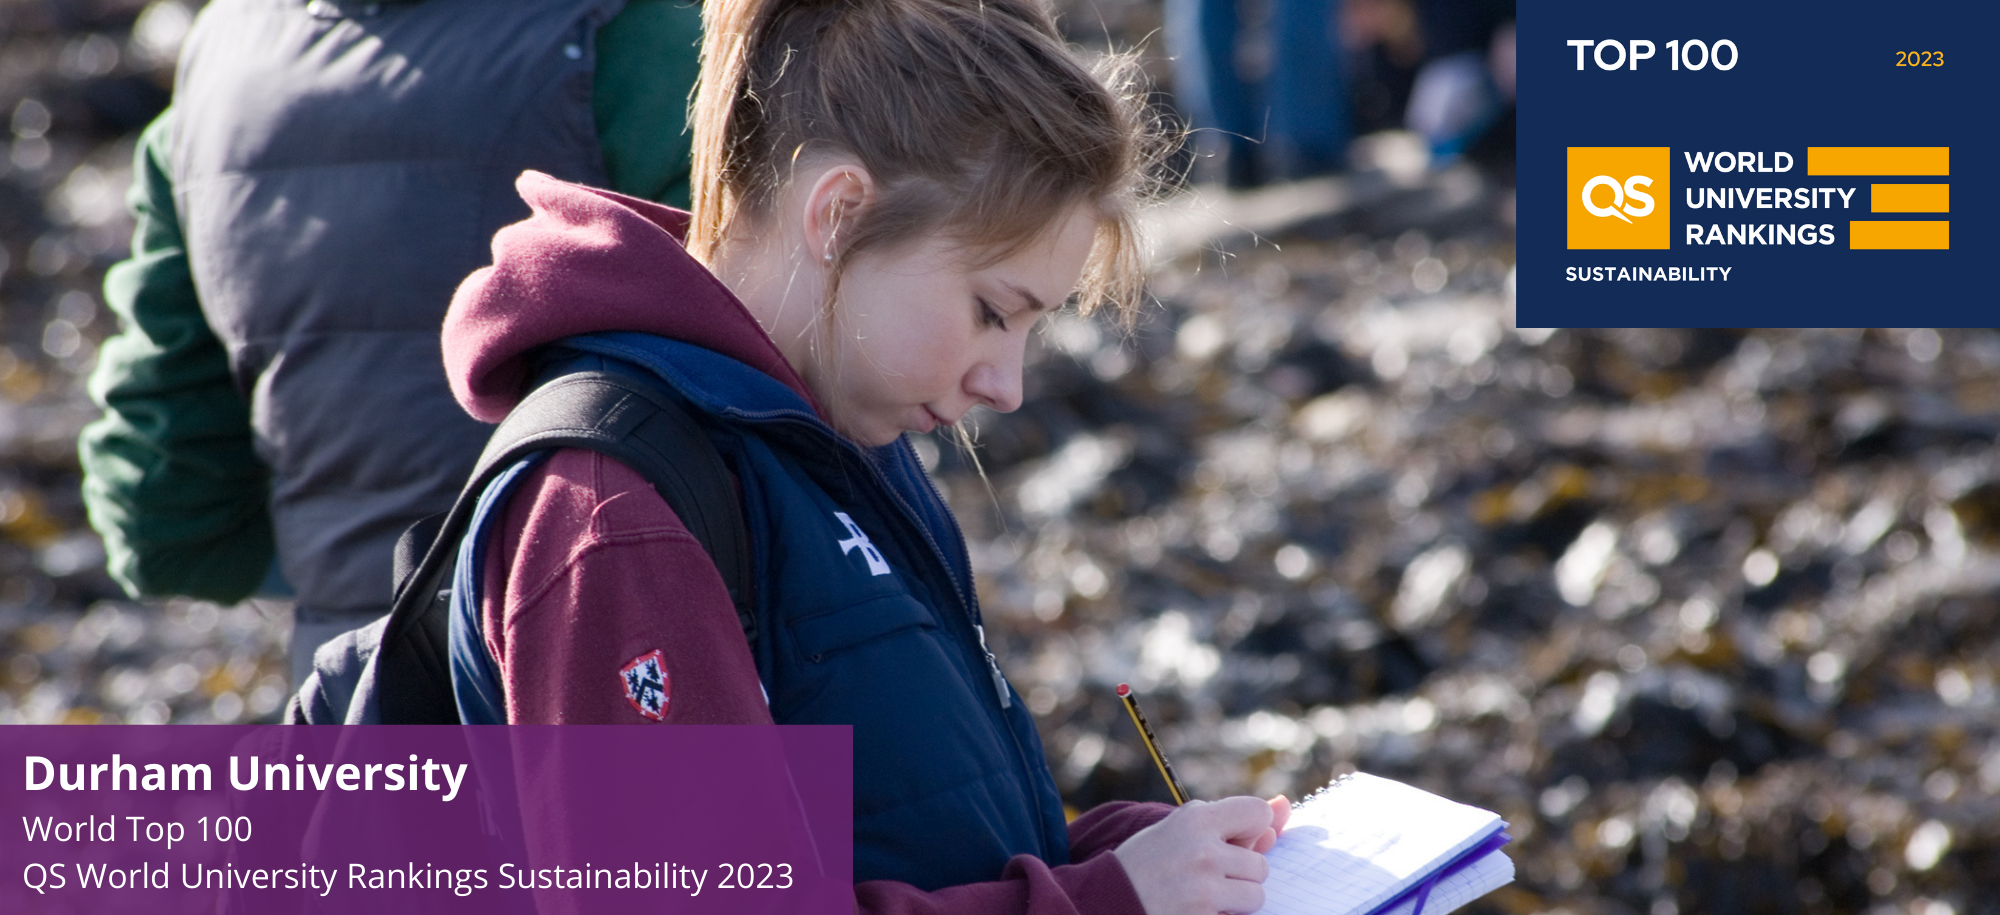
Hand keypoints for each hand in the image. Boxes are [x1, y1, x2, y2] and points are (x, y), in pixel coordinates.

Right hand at [1112, 795, 1290, 914]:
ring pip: (1256, 895)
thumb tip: (1285, 805)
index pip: (1260, 813)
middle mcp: (1203, 849)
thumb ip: (1236, 821)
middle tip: (1202, 874)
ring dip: (1235, 899)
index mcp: (1196, 817)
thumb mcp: (1184, 829)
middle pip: (1261, 864)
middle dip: (1240, 873)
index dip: (1251, 830)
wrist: (1107, 899)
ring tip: (1200, 893)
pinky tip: (1193, 909)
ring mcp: (1204, 887)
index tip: (1230, 840)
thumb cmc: (1149, 861)